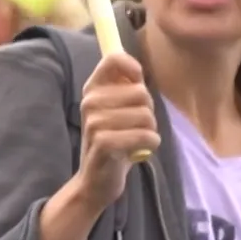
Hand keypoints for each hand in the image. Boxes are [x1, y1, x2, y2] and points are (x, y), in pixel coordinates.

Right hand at [70, 51, 159, 212]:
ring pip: (146, 115)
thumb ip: (125, 88)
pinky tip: (138, 151)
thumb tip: (136, 69)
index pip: (114, 59)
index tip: (137, 84)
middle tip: (136, 126)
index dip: (133, 69)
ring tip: (136, 139)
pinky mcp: (104, 143)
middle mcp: (90, 102)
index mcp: (92, 89)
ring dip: (150, 130)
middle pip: (141, 92)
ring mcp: (95, 122)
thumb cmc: (113, 140)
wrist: (96, 180)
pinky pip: (145, 135)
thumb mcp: (115, 110)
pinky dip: (150, 144)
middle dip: (148, 111)